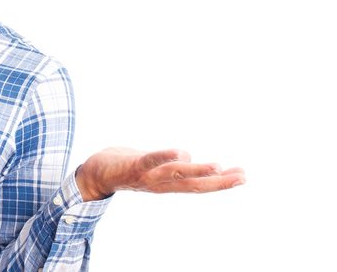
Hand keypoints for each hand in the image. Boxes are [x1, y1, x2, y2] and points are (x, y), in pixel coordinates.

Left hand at [75, 147, 244, 201]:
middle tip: (242, 176)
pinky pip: (150, 161)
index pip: (198, 184)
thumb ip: (169, 165)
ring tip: (218, 167)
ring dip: (197, 171)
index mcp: (167, 184)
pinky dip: (165, 157)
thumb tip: (189, 159)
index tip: (242, 176)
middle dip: (218, 182)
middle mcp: (160, 184)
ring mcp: (147, 176)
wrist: (94, 174)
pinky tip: (180, 153)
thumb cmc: (127, 167)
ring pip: (176, 175)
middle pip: (193, 184)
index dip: (220, 183)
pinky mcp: (132, 165)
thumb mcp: (152, 167)